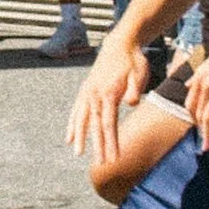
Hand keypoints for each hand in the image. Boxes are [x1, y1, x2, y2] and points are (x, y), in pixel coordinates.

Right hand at [65, 37, 153, 163]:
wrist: (120, 43)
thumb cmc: (132, 60)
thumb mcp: (139, 72)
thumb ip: (134, 89)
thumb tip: (132, 102)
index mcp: (108, 93)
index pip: (109, 124)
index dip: (111, 143)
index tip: (114, 159)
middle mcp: (94, 95)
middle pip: (95, 125)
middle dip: (98, 146)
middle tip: (102, 165)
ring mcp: (87, 93)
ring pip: (82, 119)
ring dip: (80, 137)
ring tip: (77, 153)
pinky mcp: (85, 91)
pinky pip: (76, 111)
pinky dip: (72, 124)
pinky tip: (69, 137)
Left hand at [186, 27, 208, 148]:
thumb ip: (199, 74)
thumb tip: (188, 84)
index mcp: (200, 75)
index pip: (190, 102)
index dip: (193, 117)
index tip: (199, 126)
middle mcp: (206, 83)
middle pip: (197, 112)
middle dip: (200, 128)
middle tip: (203, 141)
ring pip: (207, 117)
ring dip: (207, 134)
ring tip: (207, 146)